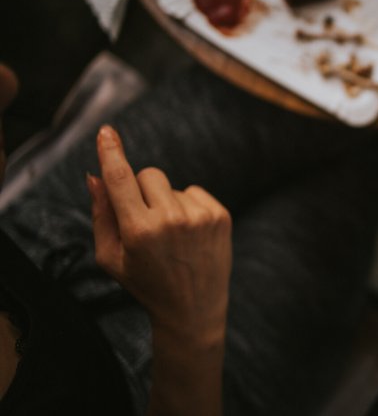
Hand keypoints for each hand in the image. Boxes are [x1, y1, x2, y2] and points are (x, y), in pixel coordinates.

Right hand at [87, 125, 231, 342]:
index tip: (106, 131)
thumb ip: (101, 214)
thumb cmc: (145, 282)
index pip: (120, 180)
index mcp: (139, 231)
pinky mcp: (220, 215)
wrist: (193, 309)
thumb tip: (94, 175)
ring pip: (172, 185)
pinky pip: (195, 191)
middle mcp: (171, 220)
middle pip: (149, 174)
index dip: (111, 152)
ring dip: (167, 202)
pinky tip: (189, 233)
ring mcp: (200, 217)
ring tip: (172, 236)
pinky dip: (189, 206)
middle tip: (145, 221)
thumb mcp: (111, 257)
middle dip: (142, 190)